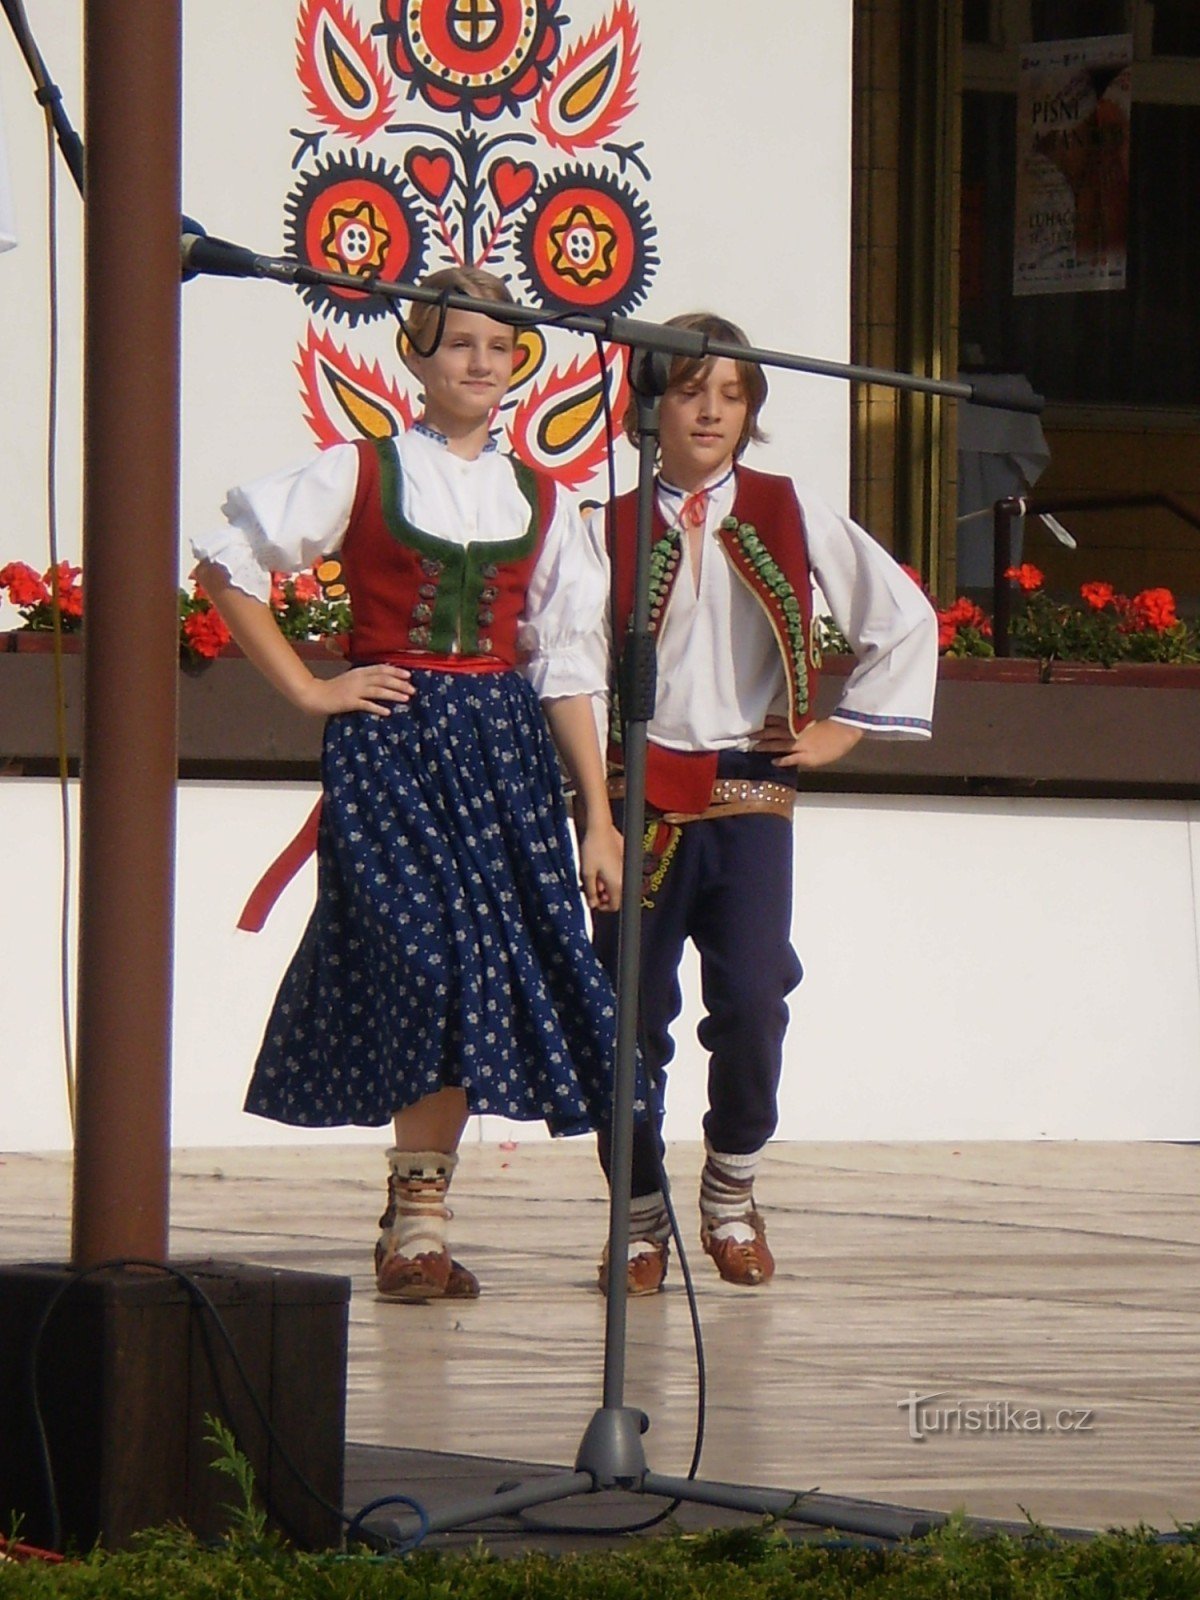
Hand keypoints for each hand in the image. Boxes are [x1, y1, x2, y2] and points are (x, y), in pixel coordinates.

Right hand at [296, 664, 415, 717]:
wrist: (315, 695)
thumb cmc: (334, 688)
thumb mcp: (351, 678)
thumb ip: (365, 677)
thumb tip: (382, 679)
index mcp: (359, 671)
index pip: (381, 669)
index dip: (396, 671)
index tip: (409, 675)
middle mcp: (359, 679)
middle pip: (383, 679)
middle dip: (400, 684)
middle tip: (413, 689)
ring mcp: (354, 690)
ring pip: (378, 691)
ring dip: (393, 694)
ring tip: (406, 699)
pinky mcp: (349, 702)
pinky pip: (366, 705)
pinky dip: (377, 708)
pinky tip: (387, 712)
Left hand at [579, 822, 623, 910]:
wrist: (600, 828)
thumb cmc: (594, 848)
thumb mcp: (587, 873)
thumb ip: (590, 892)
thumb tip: (592, 903)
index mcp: (617, 884)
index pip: (614, 906)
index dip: (602, 907)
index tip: (593, 901)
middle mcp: (624, 877)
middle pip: (616, 895)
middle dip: (602, 895)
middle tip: (591, 888)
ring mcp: (625, 868)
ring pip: (616, 884)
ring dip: (605, 884)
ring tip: (593, 876)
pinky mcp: (624, 860)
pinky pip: (617, 873)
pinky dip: (609, 875)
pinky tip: (598, 867)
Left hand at [750, 714, 862, 769]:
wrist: (845, 732)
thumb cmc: (830, 730)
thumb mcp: (811, 726)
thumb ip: (797, 727)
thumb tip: (785, 730)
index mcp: (798, 725)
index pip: (777, 722)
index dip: (765, 723)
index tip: (754, 723)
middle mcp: (796, 733)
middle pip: (774, 733)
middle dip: (761, 734)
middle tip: (748, 736)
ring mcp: (801, 745)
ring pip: (780, 744)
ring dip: (766, 746)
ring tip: (755, 748)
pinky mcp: (808, 756)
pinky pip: (793, 758)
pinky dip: (783, 760)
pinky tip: (773, 762)